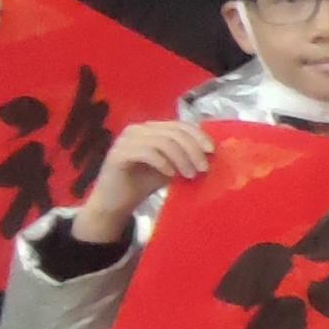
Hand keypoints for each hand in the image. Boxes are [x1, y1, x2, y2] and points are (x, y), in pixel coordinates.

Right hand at [72, 117, 211, 237]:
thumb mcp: (171, 167)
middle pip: (173, 132)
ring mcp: (126, 140)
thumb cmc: (144, 183)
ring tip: (190, 175)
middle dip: (193, 149)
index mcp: (151, 128)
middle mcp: (138, 129)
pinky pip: (146, 152)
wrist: (115, 203)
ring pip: (162, 141)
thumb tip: (211, 154)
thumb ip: (186, 157)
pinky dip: (163, 163)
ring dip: (181, 158)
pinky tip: (170, 175)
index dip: (198, 136)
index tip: (212, 151)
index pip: (180, 125)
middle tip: (203, 168)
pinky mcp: (118, 154)